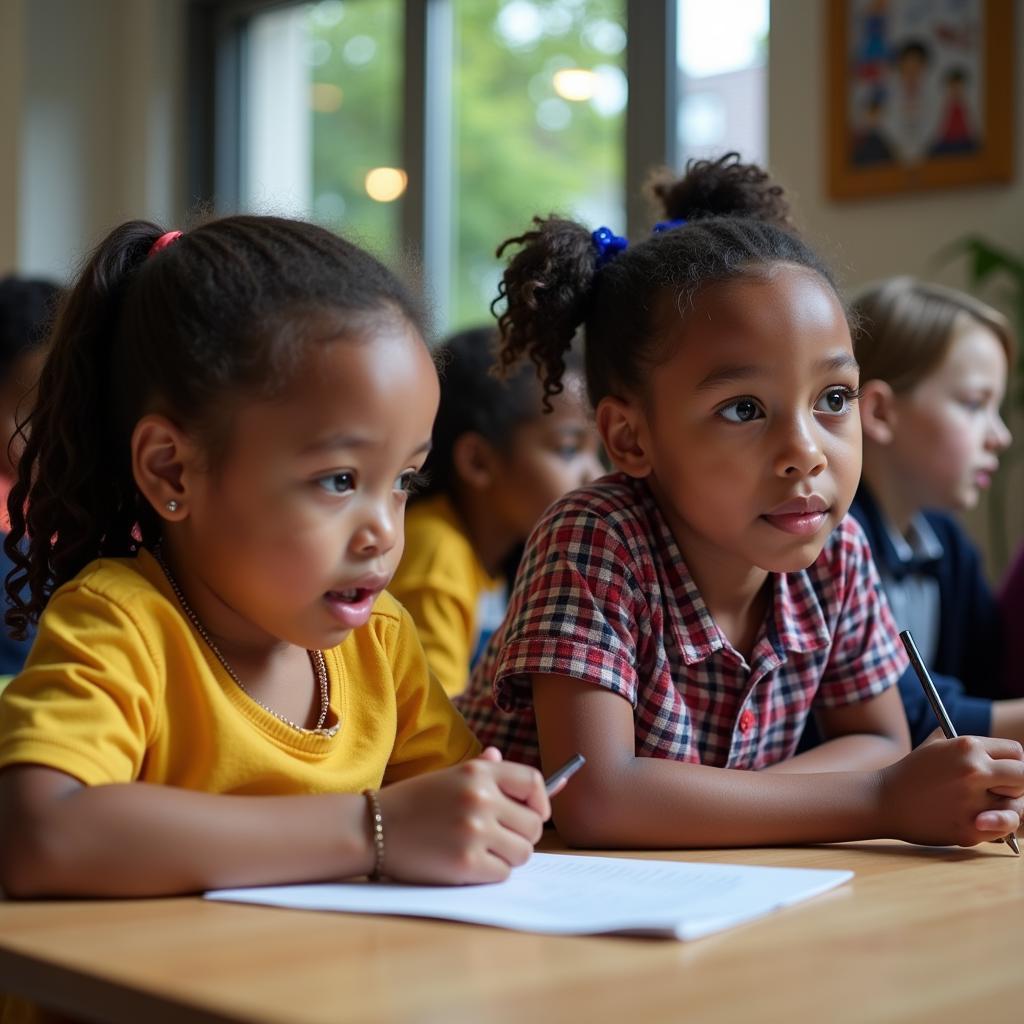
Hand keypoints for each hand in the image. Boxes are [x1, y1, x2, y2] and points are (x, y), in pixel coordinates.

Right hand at [376, 748, 549, 883]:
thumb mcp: (450, 776)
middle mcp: (480, 797)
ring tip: (482, 851)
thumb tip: (517, 765)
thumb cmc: (414, 802)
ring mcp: (474, 831)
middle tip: (499, 839)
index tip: (533, 813)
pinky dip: (490, 874)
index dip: (540, 801)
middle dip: (521, 835)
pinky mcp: (466, 863)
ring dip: (507, 857)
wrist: (372, 827)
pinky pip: (502, 873)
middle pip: (533, 824)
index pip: (533, 783)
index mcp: (479, 772)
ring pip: (522, 852)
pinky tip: (467, 864)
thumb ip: (486, 772)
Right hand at [879, 736, 1023, 846]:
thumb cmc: (913, 773)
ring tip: (990, 806)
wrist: (884, 800)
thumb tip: (1007, 755)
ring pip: (1017, 806)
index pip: (1016, 753)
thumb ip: (972, 747)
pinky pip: (1003, 830)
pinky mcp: (971, 829)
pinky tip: (979, 820)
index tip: (1004, 771)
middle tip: (999, 789)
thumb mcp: (938, 746)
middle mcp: (974, 771)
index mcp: (967, 747)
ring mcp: (973, 801)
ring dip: (1008, 808)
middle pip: (1023, 778)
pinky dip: (995, 827)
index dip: (1013, 763)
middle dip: (1016, 784)